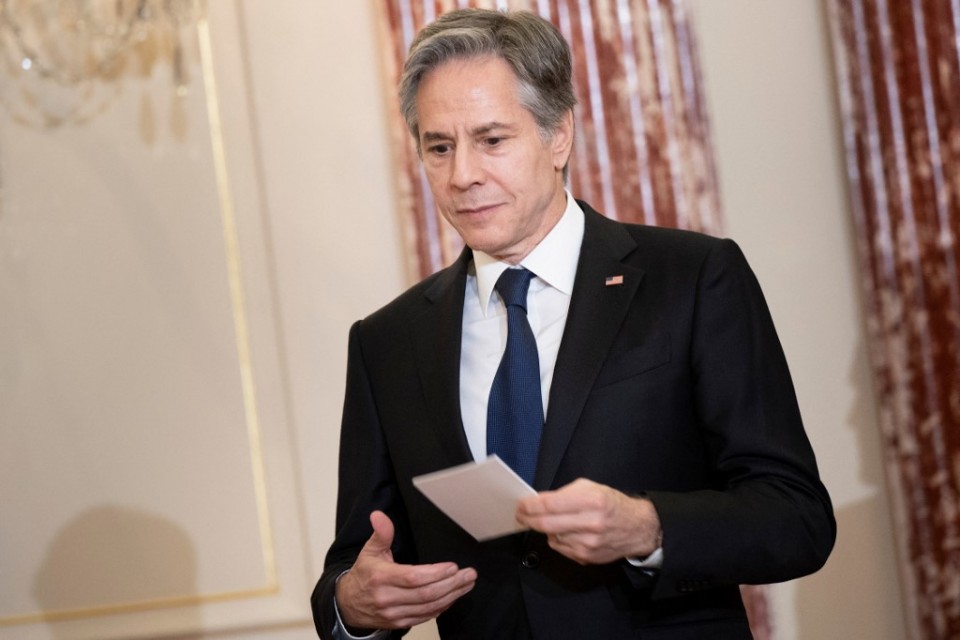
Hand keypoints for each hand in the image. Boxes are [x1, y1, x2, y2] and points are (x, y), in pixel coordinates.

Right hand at [335, 511, 476, 630]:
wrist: (348, 604)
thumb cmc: (363, 575)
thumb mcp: (369, 551)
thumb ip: (381, 533)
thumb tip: (379, 515)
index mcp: (381, 577)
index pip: (413, 577)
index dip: (435, 573)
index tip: (453, 566)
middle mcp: (387, 598)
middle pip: (425, 594)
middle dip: (452, 584)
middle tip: (469, 574)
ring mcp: (394, 614)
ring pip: (428, 607)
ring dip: (452, 596)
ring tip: (467, 584)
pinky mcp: (399, 623)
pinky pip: (425, 617)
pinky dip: (442, 607)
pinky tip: (453, 597)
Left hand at [515, 478, 660, 564]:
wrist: (637, 528)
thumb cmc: (611, 504)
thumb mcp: (591, 488)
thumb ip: (564, 494)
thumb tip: (538, 501)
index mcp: (592, 501)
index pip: (551, 504)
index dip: (530, 505)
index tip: (521, 504)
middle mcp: (591, 523)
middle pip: (546, 524)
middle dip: (528, 518)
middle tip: (520, 514)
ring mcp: (588, 543)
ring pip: (551, 537)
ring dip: (545, 529)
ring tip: (549, 521)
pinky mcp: (587, 557)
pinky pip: (560, 548)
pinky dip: (556, 539)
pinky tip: (564, 532)